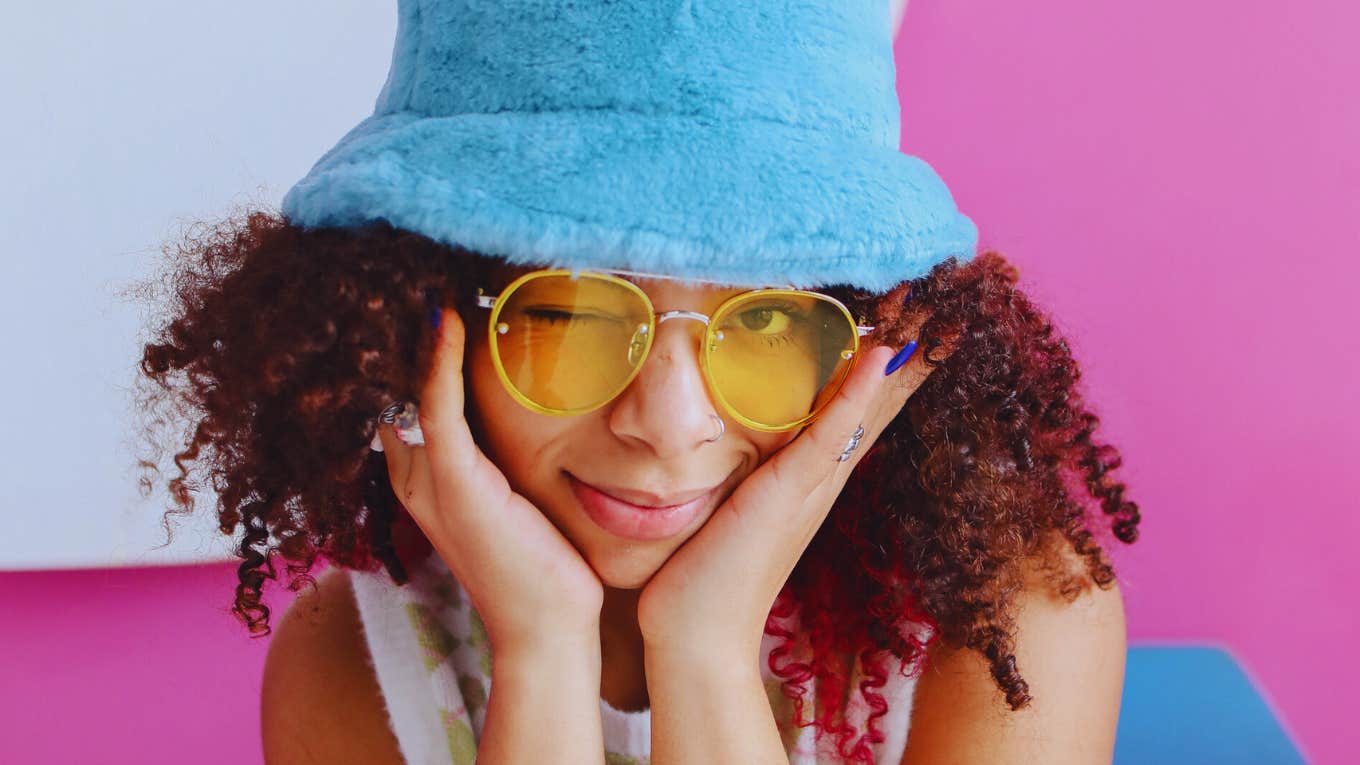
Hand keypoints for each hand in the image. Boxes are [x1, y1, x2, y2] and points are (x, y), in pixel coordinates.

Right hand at [376, 306, 603, 652]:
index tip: (442, 302)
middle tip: (424, 277)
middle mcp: (420, 478)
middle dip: (408, 337)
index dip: (422, 355)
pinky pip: (438, 407)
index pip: (418, 403)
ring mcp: (432, 481)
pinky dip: (438, 362)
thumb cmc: (549, 570)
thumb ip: (516, 464)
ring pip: (415, 390)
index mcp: (433, 483)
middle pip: (405, 390)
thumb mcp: (527, 506)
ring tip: (428, 281)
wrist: (551, 629)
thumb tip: (546, 418)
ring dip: (419, 337)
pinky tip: (446, 318)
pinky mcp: (455, 484)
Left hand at [636, 329, 943, 662]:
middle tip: (948, 302)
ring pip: (867, 411)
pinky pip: (829, 437)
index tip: (920, 319)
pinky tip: (880, 358)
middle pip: (881, 406)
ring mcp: (811, 487)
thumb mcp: (734, 504)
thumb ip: (749, 471)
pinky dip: (855, 396)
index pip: (863, 410)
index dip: (893, 366)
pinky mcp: (787, 494)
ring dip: (900, 362)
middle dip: (913, 354)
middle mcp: (824, 480)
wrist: (695, 632)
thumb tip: (740, 436)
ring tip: (935, 314)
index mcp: (814, 479)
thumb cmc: (706, 570)